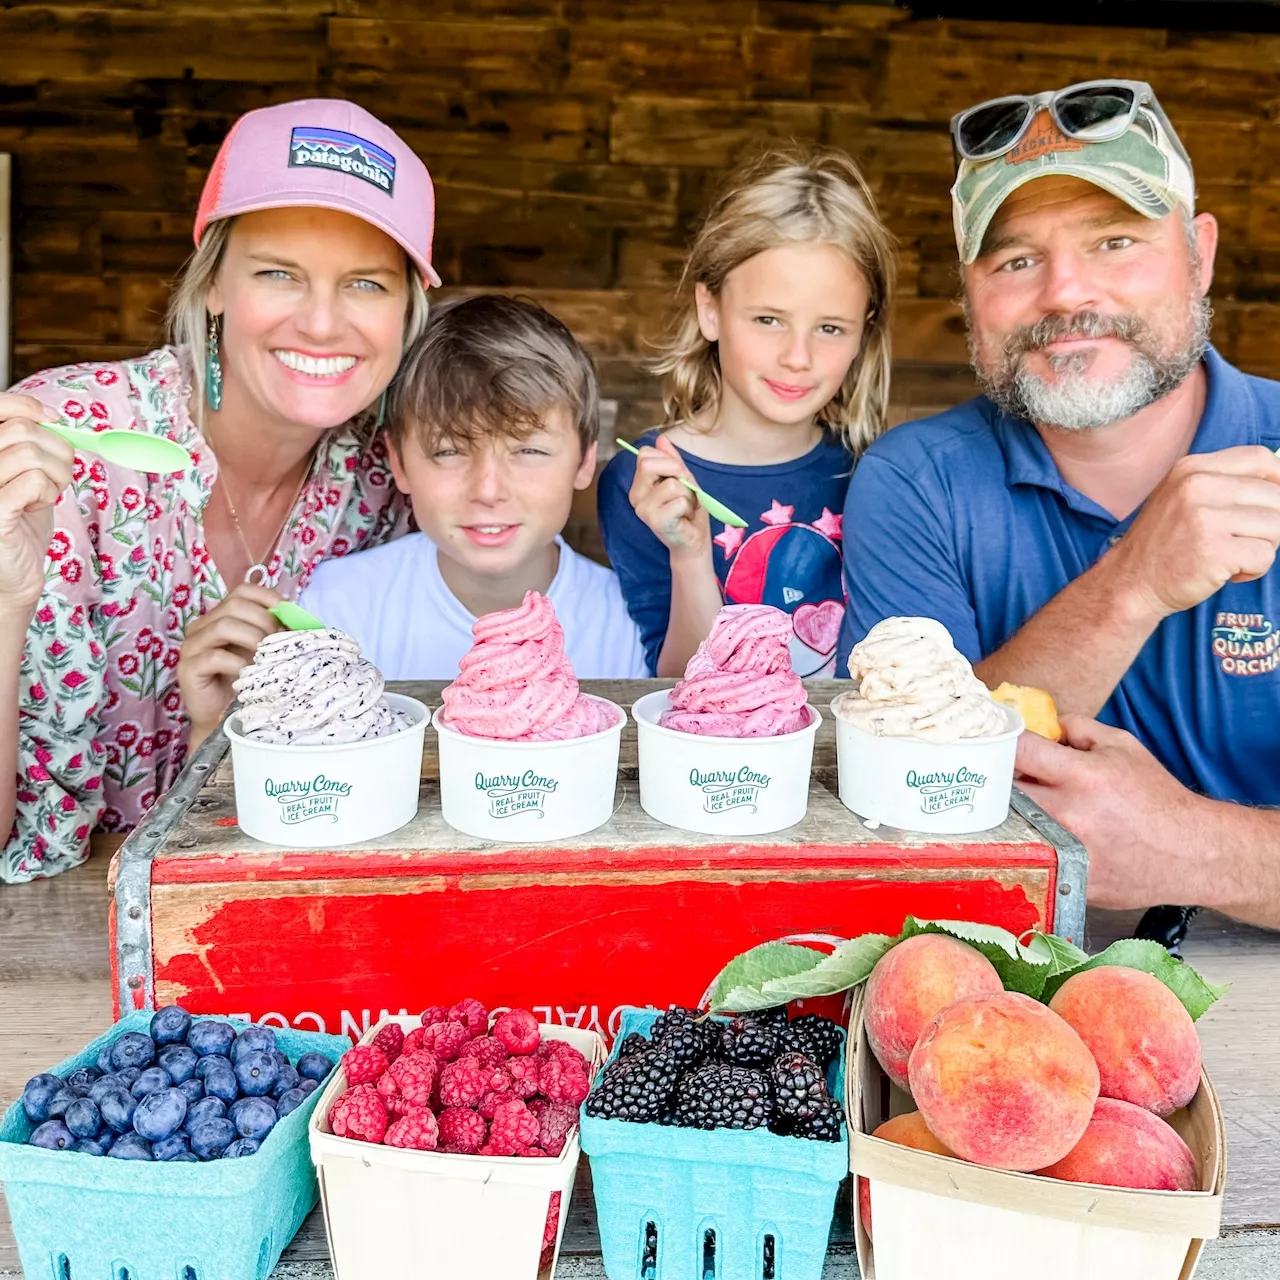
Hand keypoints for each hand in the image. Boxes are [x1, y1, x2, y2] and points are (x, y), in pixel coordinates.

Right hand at [0, 396, 73, 618]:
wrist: (13, 572)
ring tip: (46, 494)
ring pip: (30, 452)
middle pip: (22, 428)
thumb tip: (53, 417)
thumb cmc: (20, 522)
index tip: (53, 419)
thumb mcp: (26, 474)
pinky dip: (49, 492)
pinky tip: (37, 507)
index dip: (26, 406)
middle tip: (58, 476)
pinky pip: (33, 480)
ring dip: (56, 474)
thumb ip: (32, 444)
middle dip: (57, 449)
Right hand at [177, 584, 281, 745]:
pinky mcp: (187, 668)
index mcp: (220, 616)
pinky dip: (238, 663)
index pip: (242, 590)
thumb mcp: (264, 651)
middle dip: (264, 621)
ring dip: (253, 639)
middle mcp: (202, 626)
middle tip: (279, 643)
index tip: (287, 614)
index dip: (267, 597)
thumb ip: (275, 632)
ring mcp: (192, 646)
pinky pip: (214, 657)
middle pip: (234, 605)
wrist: (223, 718)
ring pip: (223, 626)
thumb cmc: (247, 682)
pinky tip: (249, 673)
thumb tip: (299, 619)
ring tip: (266, 657)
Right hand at [626, 435, 710, 560]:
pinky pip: (678, 501)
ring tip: (686, 506)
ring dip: (687, 494)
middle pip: (648, 464)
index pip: (645, 454)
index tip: (679, 473)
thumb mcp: (683, 479)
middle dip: (676, 470)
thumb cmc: (687, 511)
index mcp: (639, 484)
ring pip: (671, 484)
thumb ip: (672, 460)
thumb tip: (662, 438)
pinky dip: (688, 507)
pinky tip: (684, 517)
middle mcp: (636, 496)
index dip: (667, 459)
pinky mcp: (655, 521)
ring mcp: (643, 509)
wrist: (693, 540)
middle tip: (685, 487)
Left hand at [1014, 715, 1208, 909]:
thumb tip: (1041, 723)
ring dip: (1010, 817)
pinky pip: (1031, 858)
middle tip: (1009, 781)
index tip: (1000, 746)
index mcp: (1082, 775)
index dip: (1004, 744)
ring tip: (1027, 811)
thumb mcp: (1122, 746)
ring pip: (1010, 829)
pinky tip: (1046, 840)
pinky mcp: (1068, 880)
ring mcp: (1066, 851)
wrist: (1191, 853)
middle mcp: (1070, 813)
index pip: (1019, 751)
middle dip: (1001, 783)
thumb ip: (1078, 728)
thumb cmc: (1156, 797)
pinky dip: (1031, 846)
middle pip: (1004, 793)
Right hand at [1107, 445, 1279, 619]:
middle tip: (1240, 540)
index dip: (1278, 481)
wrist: (1129, 583)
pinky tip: (1226, 571)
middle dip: (1269, 523)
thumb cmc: (1162, 545)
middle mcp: (1197, 486)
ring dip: (1262, 547)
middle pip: (1274, 496)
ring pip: (1276, 526)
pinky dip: (1253, 570)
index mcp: (1192, 468)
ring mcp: (1205, 518)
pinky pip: (1265, 556)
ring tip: (1231, 555)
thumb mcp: (1182, 497)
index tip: (1271, 503)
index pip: (1259, 459)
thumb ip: (1223, 484)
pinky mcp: (1214, 551)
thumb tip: (1278, 485)